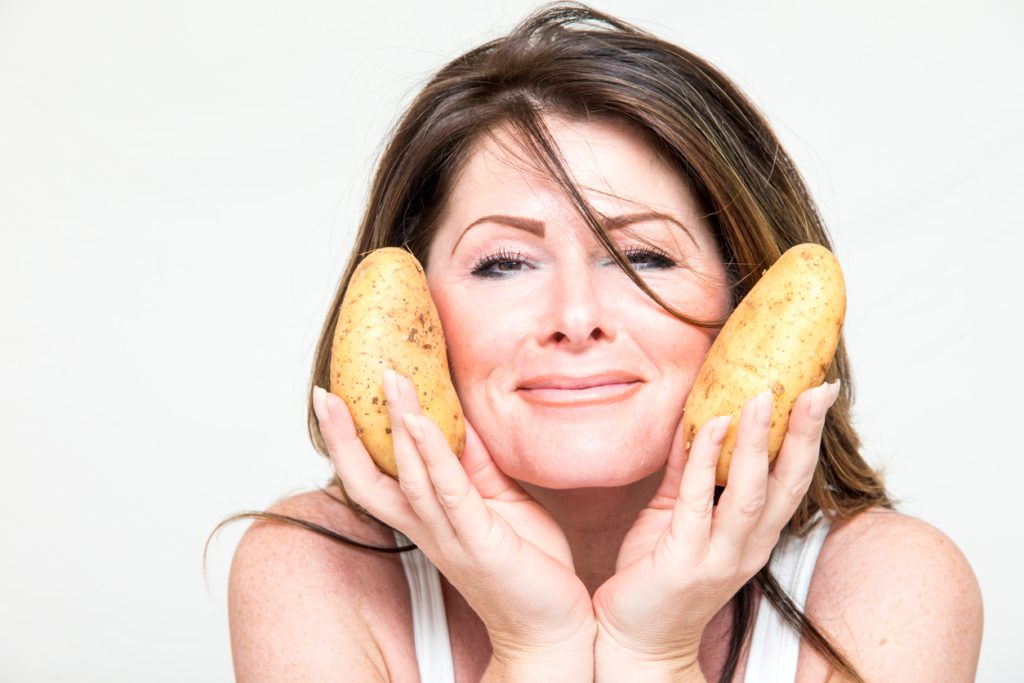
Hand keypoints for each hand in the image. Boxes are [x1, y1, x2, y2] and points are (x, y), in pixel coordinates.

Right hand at [314, 369, 595, 663]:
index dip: (346, 443)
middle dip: (344, 436)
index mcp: (427, 519)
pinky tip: (421, 422)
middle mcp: (428, 528)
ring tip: (390, 383)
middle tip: (327, 392)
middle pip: (368, 480)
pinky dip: (433, 455)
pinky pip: (449, 492)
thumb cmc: (528, 565)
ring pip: (409, 476)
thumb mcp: (498, 500)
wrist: (552, 624)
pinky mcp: (479, 541)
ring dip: (398, 426)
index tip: (329, 400)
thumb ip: (476, 462)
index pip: (374, 477)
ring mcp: (450, 536)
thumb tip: (461, 416)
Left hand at [592, 381, 840, 677]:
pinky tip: (711, 426)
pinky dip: (704, 462)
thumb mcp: (677, 510)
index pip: (793, 479)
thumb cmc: (656, 573)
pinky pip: (696, 503)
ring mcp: (719, 558)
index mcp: (754, 534)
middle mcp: (747, 547)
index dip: (810, 436)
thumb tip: (696, 415)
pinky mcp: (685, 564)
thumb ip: (689, 467)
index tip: (822, 391)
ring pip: (749, 493)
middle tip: (815, 387)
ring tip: (762, 397)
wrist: (635, 637)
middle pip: (788, 484)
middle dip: (804, 433)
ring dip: (757, 443)